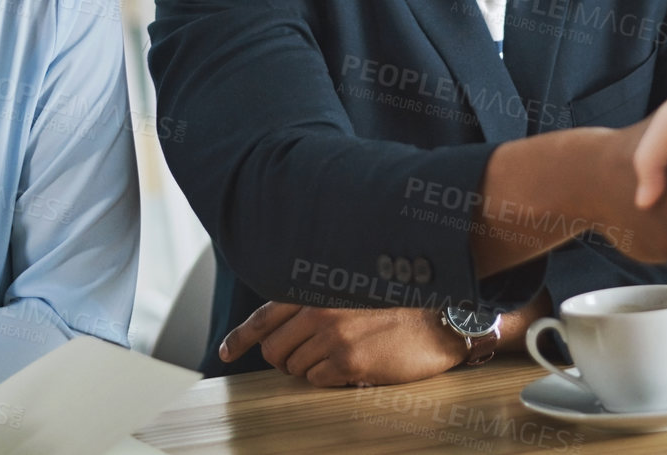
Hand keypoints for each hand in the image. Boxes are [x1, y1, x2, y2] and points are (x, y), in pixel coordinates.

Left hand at [218, 304, 465, 386]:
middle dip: (285, 357)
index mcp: (318, 287)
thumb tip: (284, 327)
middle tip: (309, 355)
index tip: (225, 351)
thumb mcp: (354, 286)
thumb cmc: (401, 300)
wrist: (442, 315)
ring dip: (312, 367)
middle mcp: (320, 309)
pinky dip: (330, 378)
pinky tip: (354, 364)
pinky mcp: (349, 362)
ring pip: (295, 368)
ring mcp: (333, 336)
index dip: (240, 336)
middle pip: (274, 349)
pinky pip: (318, 381)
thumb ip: (318, 298)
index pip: (264, 314)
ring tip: (343, 354)